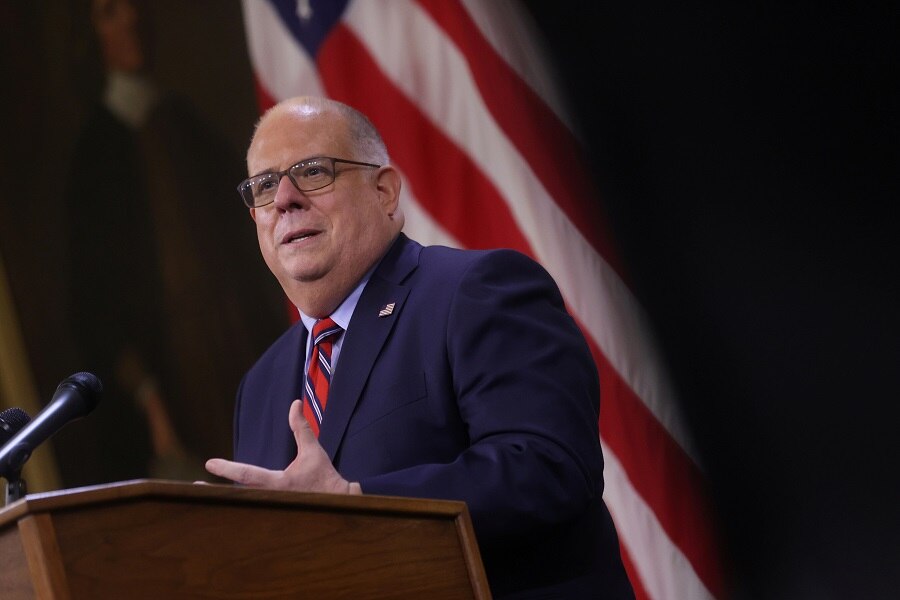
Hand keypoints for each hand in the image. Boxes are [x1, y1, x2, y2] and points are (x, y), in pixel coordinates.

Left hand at [205, 400, 361, 494]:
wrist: (338, 501)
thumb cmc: (324, 476)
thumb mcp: (313, 451)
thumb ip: (301, 428)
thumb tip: (295, 403)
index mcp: (279, 483)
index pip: (248, 475)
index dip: (227, 469)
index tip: (209, 463)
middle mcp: (272, 498)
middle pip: (237, 495)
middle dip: (215, 492)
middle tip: (195, 485)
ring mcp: (272, 508)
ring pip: (242, 505)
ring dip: (222, 500)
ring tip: (201, 494)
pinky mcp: (274, 513)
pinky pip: (251, 509)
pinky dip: (236, 507)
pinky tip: (222, 504)